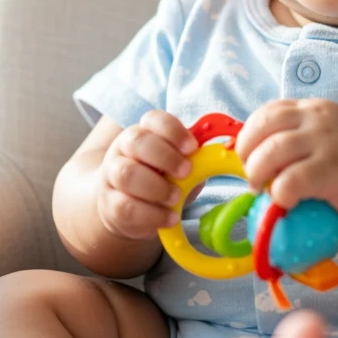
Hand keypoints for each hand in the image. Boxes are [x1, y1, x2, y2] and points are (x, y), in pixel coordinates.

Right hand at [97, 110, 197, 239]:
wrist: (126, 204)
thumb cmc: (160, 178)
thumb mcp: (178, 162)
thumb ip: (195, 155)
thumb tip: (227, 148)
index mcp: (144, 132)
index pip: (153, 119)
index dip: (173, 131)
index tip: (192, 147)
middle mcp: (123, 149)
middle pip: (137, 142)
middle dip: (165, 157)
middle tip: (186, 172)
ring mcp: (112, 175)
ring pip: (126, 174)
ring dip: (156, 187)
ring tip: (176, 198)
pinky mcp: (109, 204)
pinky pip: (125, 207)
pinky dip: (152, 214)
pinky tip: (170, 217)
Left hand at [234, 99, 337, 218]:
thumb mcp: (322, 136)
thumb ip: (294, 140)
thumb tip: (253, 163)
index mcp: (309, 109)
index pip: (266, 112)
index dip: (248, 137)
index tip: (249, 158)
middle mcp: (316, 118)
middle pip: (263, 129)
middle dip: (248, 157)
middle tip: (254, 179)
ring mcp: (326, 141)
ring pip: (273, 151)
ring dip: (258, 174)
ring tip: (264, 191)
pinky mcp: (334, 168)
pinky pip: (293, 180)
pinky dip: (280, 193)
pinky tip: (286, 201)